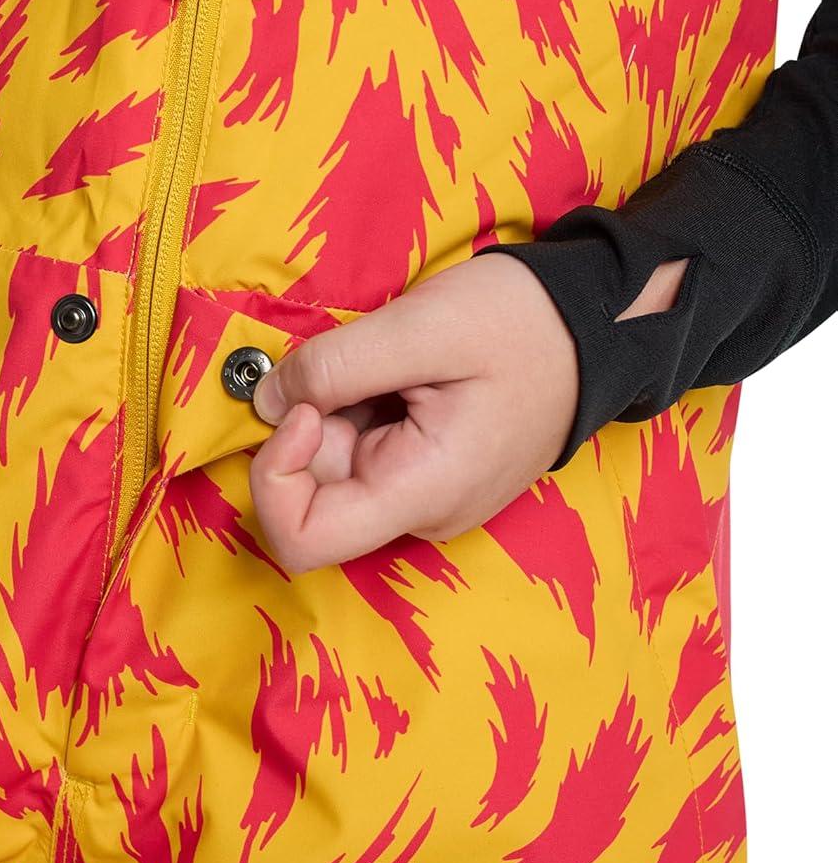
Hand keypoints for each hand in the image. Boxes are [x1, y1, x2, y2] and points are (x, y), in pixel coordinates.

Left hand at [246, 252, 579, 574]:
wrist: (598, 323)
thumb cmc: (520, 322)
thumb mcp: (421, 326)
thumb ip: (333, 366)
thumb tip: (263, 400)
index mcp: (424, 493)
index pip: (302, 540)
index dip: (275, 474)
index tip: (301, 405)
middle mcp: (424, 514)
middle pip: (316, 496)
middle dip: (312, 424)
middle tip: (358, 363)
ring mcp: (431, 497)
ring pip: (339, 469)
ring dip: (338, 412)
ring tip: (392, 361)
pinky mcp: (433, 474)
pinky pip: (369, 454)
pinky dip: (361, 411)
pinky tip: (401, 373)